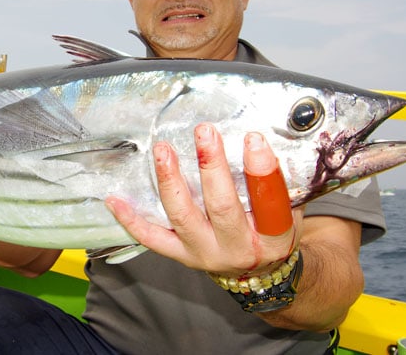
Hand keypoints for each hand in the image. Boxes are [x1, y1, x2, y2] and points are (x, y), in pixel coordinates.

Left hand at [106, 123, 303, 276]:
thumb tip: (262, 134)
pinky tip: (116, 199)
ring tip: (163, 150)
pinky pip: (152, 238)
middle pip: (221, 207)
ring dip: (170, 181)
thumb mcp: (289, 211)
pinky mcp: (181, 255)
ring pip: (183, 217)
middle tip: (205, 133)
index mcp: (274, 238)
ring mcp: (205, 253)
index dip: (262, 172)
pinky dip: (131, 219)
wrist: (258, 272)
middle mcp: (238, 249)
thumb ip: (276, 181)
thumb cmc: (271, 232)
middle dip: (211, 167)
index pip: (271, 205)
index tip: (253, 138)